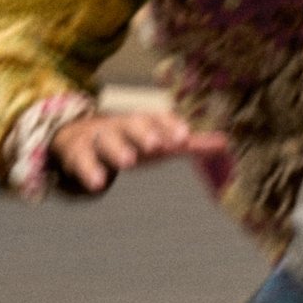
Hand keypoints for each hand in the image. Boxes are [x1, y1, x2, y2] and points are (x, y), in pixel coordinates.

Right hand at [50, 111, 228, 194]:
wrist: (80, 133)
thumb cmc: (130, 140)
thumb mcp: (158, 141)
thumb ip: (190, 144)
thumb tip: (225, 142)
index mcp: (143, 122)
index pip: (158, 119)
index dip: (170, 126)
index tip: (184, 137)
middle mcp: (121, 126)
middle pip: (132, 124)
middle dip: (144, 133)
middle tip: (157, 146)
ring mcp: (98, 138)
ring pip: (106, 140)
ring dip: (117, 149)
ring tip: (128, 162)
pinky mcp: (78, 154)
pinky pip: (81, 161)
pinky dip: (89, 171)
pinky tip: (98, 184)